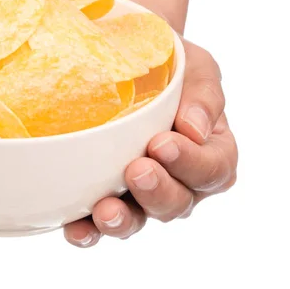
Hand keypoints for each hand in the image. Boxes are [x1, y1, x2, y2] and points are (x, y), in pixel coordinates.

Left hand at [63, 40, 237, 246]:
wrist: (123, 57)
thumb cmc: (167, 66)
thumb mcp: (194, 67)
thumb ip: (203, 95)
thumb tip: (194, 129)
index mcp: (209, 152)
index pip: (214, 170)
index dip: (192, 164)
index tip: (162, 143)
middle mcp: (178, 181)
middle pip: (177, 203)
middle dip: (158, 192)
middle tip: (136, 170)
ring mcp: (140, 194)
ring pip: (139, 220)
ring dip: (123, 220)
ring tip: (106, 211)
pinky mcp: (104, 197)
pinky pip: (98, 224)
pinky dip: (88, 231)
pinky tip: (75, 229)